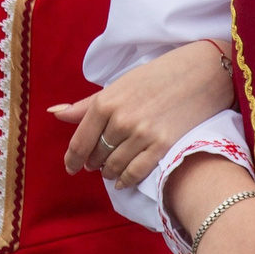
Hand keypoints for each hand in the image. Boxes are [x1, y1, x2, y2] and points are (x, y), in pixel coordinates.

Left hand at [51, 40, 235, 185]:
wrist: (201, 73)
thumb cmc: (157, 76)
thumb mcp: (119, 85)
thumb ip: (86, 105)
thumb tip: (54, 113)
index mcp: (105, 102)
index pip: (80, 142)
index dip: (73, 159)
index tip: (71, 167)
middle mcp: (120, 120)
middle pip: (97, 155)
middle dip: (93, 162)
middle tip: (96, 163)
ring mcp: (141, 134)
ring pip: (114, 166)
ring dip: (109, 172)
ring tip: (110, 169)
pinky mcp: (162, 145)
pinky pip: (135, 173)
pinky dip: (126, 180)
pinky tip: (123, 180)